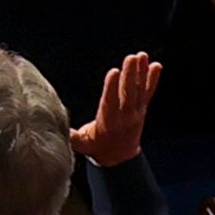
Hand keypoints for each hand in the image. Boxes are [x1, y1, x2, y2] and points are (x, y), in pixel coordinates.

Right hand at [76, 53, 159, 167]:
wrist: (119, 159)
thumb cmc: (97, 148)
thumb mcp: (82, 144)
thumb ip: (71, 136)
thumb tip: (59, 127)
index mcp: (108, 123)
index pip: (110, 103)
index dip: (111, 87)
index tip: (113, 71)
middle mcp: (124, 117)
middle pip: (127, 93)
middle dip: (129, 75)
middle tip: (130, 58)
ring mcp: (135, 112)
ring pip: (139, 90)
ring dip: (141, 72)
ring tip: (142, 55)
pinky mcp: (142, 109)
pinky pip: (148, 92)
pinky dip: (153, 79)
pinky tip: (156, 65)